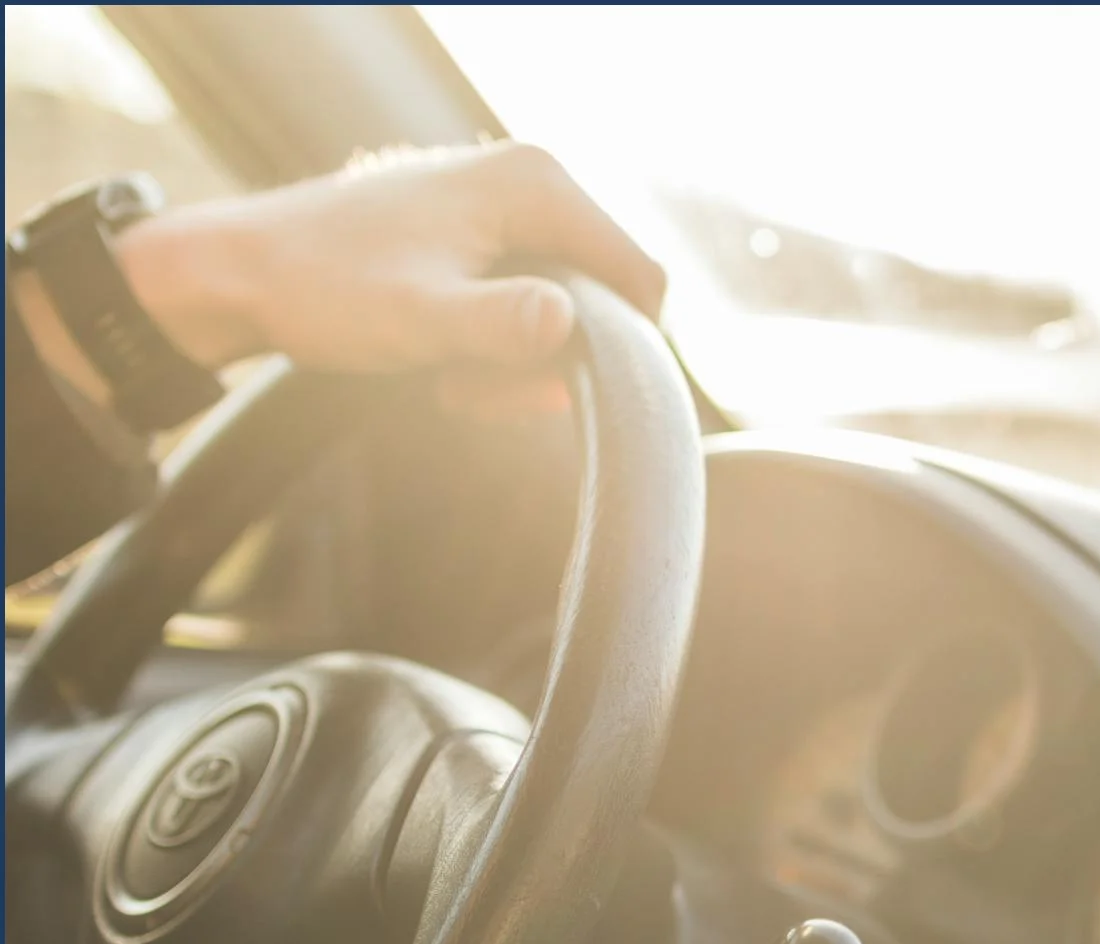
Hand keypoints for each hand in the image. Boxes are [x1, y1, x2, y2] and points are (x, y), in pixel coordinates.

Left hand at [115, 141, 664, 419]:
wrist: (239, 273)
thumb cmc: (324, 291)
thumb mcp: (420, 320)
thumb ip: (501, 325)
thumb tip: (572, 325)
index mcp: (535, 185)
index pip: (641, 277)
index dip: (618, 350)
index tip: (546, 389)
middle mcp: (531, 180)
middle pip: (603, 298)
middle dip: (551, 361)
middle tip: (475, 388)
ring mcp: (505, 204)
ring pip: (563, 310)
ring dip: (517, 363)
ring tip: (448, 376)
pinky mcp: (480, 231)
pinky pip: (525, 302)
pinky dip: (494, 344)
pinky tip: (442, 358)